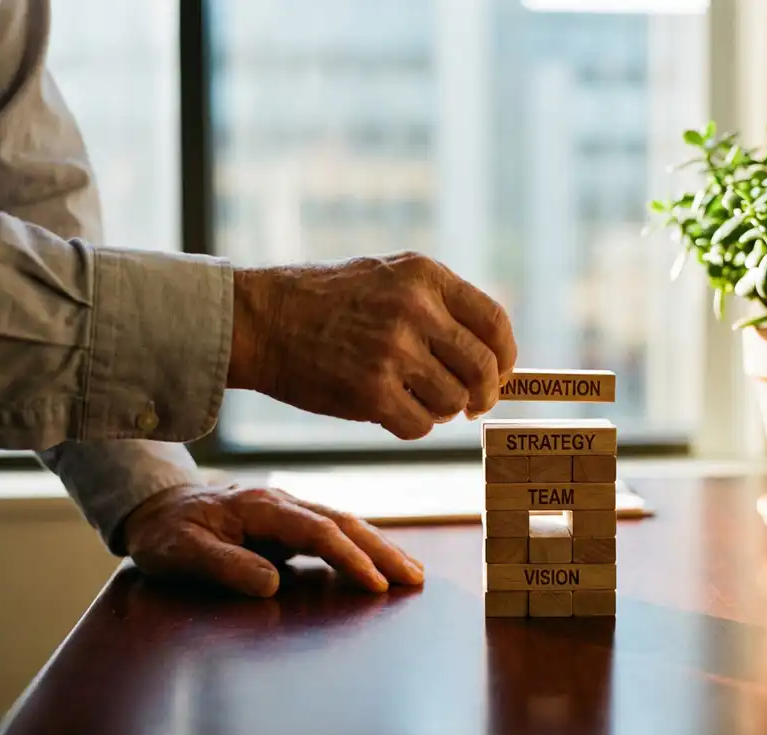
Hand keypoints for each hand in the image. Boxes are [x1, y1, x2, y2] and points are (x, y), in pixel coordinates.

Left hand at [122, 484, 424, 597]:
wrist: (158, 506)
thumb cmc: (166, 533)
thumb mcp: (178, 552)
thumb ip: (223, 565)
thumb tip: (272, 585)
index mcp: (261, 506)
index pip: (318, 531)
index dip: (349, 557)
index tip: (375, 585)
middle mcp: (283, 502)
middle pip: (344, 522)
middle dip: (382, 550)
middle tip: (415, 579)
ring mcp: (289, 510)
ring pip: (346, 524)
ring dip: (380, 548)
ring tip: (413, 573)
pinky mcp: (290, 522)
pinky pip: (335, 532)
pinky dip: (363, 546)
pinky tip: (381, 562)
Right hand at [227, 252, 517, 439]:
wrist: (260, 320)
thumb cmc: (326, 301)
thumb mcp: (387, 276)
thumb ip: (438, 304)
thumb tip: (492, 354)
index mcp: (425, 275)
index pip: (494, 322)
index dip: (506, 356)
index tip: (501, 374)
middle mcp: (415, 309)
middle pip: (483, 367)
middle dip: (485, 394)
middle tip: (474, 405)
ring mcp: (394, 351)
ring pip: (452, 401)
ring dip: (441, 409)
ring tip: (415, 398)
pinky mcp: (370, 392)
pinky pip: (420, 426)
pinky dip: (413, 426)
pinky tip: (392, 411)